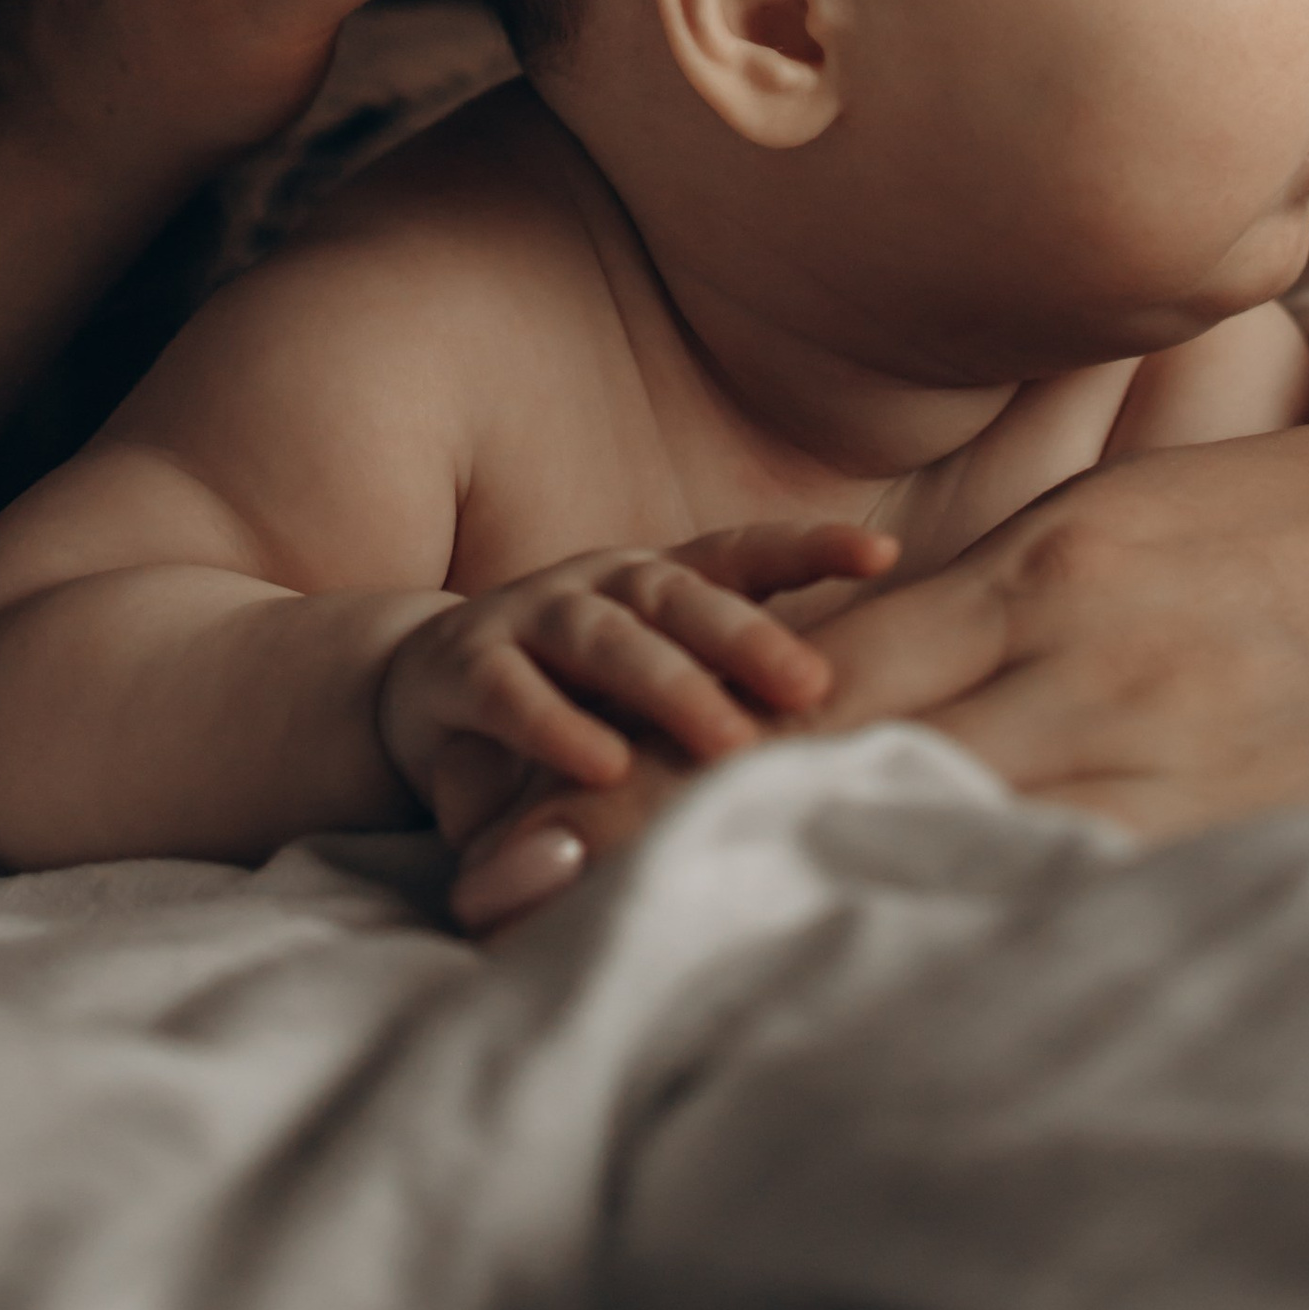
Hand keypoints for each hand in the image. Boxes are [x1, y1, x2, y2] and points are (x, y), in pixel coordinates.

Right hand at [378, 524, 896, 846]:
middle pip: (680, 599)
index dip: (810, 547)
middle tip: (817, 689)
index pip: (740, 554)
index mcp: (655, 581)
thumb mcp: (650, 686)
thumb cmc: (571, 690)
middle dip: (748, 640)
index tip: (885, 552)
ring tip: (727, 741)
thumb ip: (726, 695)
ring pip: (605, 642)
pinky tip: (604, 762)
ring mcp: (528, 618)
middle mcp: (598, 585)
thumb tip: (853, 736)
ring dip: (668, 689)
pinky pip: (512, 694)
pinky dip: (557, 728)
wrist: (423, 684)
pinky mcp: (464, 670)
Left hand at [449, 405, 1308, 928]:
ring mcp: (1158, 777)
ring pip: (937, 854)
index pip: (814, 678)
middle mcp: (1081, 677)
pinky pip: (1063, 909)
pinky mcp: (1226, 853)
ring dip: (789, 911)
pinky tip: (868, 1007)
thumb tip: (800, 675)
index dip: (668, 749)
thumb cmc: (1281, 523)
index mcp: (1043, 576)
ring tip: (640, 970)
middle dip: (676, 841)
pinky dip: (959, 948)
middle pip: (839, 775)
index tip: (538, 811)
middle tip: (518, 900)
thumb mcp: (1102, 520)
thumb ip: (957, 596)